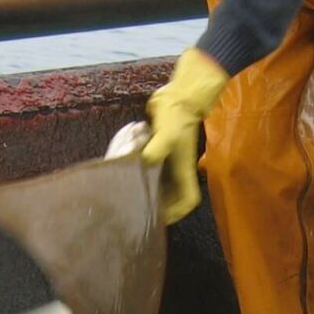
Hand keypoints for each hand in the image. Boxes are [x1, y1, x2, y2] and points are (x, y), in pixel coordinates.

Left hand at [140, 48, 230, 223]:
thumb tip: (138, 164)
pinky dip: (140, 173)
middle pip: (171, 197)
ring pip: (159, 184)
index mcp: (184, 171)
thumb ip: (154, 151)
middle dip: (157, 205)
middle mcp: (177, 169)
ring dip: (146, 190)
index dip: (176, 213)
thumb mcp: (167, 135)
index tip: (159, 218)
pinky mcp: (158, 150)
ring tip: (128, 195)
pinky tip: (125, 174)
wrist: (179, 94)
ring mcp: (168, 160)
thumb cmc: (178, 116)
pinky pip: (150, 169)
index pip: (188, 201)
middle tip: (136, 210)